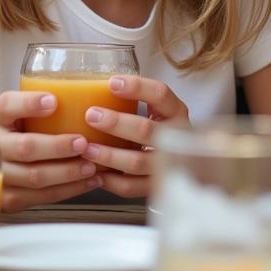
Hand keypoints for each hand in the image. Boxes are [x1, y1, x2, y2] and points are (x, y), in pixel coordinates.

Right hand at [0, 91, 100, 211]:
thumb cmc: (14, 131)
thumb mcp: (18, 112)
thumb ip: (40, 103)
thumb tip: (84, 94)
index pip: (7, 105)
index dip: (29, 103)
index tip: (53, 101)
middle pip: (25, 147)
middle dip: (57, 147)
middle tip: (82, 143)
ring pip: (35, 177)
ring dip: (67, 173)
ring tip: (91, 166)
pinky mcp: (8, 199)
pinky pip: (40, 197)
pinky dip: (67, 190)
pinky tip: (87, 182)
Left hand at [86, 76, 188, 197]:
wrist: (183, 161)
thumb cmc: (157, 127)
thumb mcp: (155, 108)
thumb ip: (133, 100)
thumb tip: (95, 87)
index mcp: (175, 111)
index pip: (160, 94)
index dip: (137, 88)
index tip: (112, 83)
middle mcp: (175, 137)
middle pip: (146, 130)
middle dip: (116, 123)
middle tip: (92, 116)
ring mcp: (167, 165)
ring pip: (137, 162)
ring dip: (109, 155)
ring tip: (87, 148)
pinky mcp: (156, 186)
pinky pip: (131, 187)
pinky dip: (111, 181)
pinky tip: (96, 172)